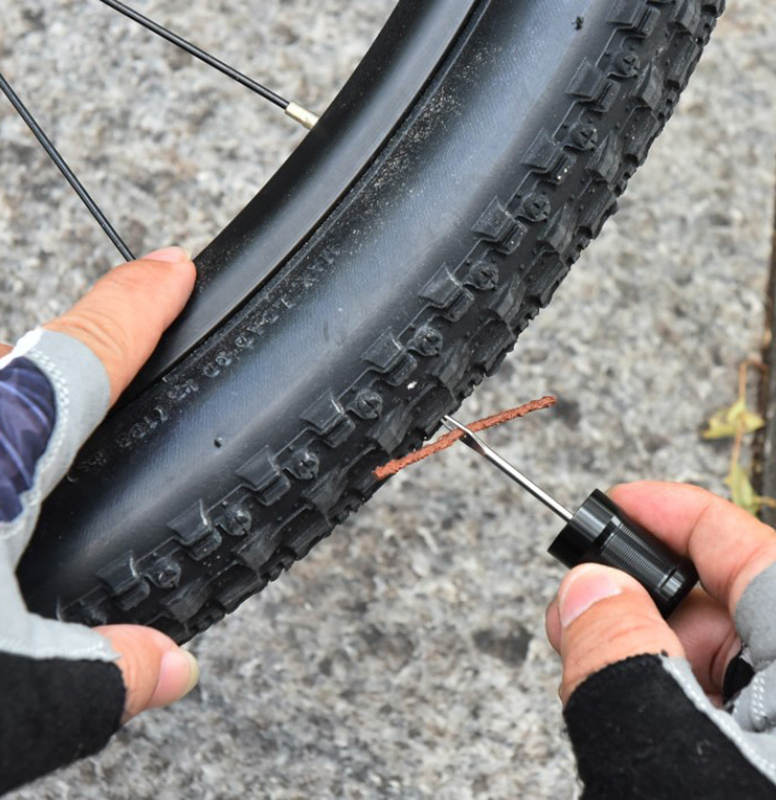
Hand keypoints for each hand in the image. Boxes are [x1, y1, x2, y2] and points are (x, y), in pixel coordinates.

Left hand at [0, 248, 198, 793]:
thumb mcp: (5, 703)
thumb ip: (104, 678)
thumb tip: (173, 670)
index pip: (85, 357)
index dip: (139, 306)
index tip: (172, 270)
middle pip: (10, 360)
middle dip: (61, 353)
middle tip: (95, 380)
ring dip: (2, 399)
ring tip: (17, 467)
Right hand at [546, 482, 775, 797]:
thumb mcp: (668, 755)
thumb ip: (624, 659)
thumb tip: (589, 586)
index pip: (750, 551)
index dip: (675, 514)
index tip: (617, 504)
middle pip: (726, 610)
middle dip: (641, 603)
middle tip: (578, 615)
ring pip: (716, 664)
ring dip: (645, 659)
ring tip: (593, 686)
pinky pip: (722, 708)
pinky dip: (664, 701)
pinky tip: (628, 719)